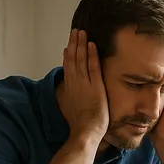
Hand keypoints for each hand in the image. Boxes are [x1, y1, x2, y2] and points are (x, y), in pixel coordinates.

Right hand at [62, 29, 108, 143]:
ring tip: (82, 33)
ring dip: (82, 45)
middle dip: (74, 44)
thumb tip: (67, 95)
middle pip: (73, 58)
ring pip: (81, 59)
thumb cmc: (79, 124)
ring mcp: (85, 83)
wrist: (85, 131)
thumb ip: (68, 98)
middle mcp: (75, 83)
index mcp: (69, 88)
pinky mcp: (95, 86)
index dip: (68, 54)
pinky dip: (92, 55)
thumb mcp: (69, 108)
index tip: (69, 45)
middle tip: (76, 31)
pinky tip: (92, 45)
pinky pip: (93, 67)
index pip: (68, 67)